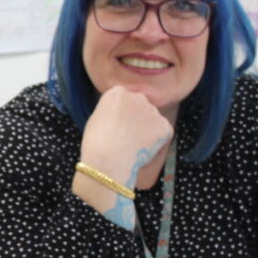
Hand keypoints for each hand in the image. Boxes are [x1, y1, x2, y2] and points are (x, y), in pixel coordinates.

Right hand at [72, 87, 172, 228]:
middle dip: (136, 125)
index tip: (113, 134)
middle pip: (141, 109)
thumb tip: (127, 118)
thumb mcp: (97, 122)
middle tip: (123, 145)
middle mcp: (136, 96)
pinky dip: (155, 145)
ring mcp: (151, 111)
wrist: (105, 165)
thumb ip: (113, 114)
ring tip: (130, 150)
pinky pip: (161, 135)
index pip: (126, 100)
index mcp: (115, 92)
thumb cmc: (94, 149)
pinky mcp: (163, 126)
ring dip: (146, 136)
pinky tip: (141, 153)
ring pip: (152, 123)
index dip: (121, 120)